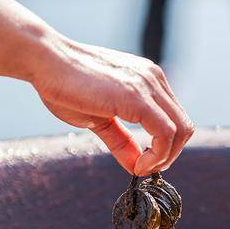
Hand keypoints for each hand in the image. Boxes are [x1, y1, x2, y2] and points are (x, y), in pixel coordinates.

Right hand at [31, 34, 193, 175]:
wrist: (45, 60)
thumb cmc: (66, 84)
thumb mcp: (100, 119)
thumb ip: (121, 141)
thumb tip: (135, 165)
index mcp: (148, 80)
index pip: (175, 118)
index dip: (166, 147)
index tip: (145, 162)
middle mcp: (153, 79)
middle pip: (184, 126)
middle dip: (169, 155)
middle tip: (146, 169)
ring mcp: (147, 85)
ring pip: (180, 130)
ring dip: (165, 157)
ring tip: (142, 168)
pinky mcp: (136, 96)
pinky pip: (165, 132)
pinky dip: (158, 155)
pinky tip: (139, 164)